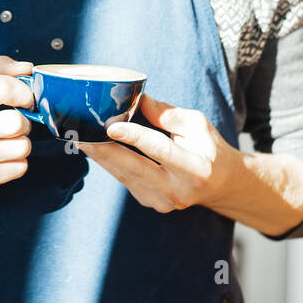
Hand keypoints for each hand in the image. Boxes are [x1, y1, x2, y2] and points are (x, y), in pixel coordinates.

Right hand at [0, 55, 35, 194]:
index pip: (0, 88)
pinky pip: (20, 167)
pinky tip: (1, 155)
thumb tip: (28, 69)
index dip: (22, 91)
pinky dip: (17, 160)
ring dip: (21, 141)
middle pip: (15, 123)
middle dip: (23, 120)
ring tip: (6, 138)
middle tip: (14, 120)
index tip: (24, 97)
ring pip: (22, 147)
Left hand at [78, 93, 235, 212]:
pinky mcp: (151, 203)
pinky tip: (96, 150)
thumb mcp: (198, 125)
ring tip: (82, 137)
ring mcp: (163, 202)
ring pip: (125, 176)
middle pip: (134, 168)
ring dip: (101, 157)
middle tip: (82, 133)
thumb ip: (168, 114)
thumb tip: (139, 99)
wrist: (221, 184)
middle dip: (105, 150)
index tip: (112, 126)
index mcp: (195, 169)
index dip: (134, 137)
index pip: (160, 150)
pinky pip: (125, 180)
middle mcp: (178, 191)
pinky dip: (110, 164)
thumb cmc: (209, 149)